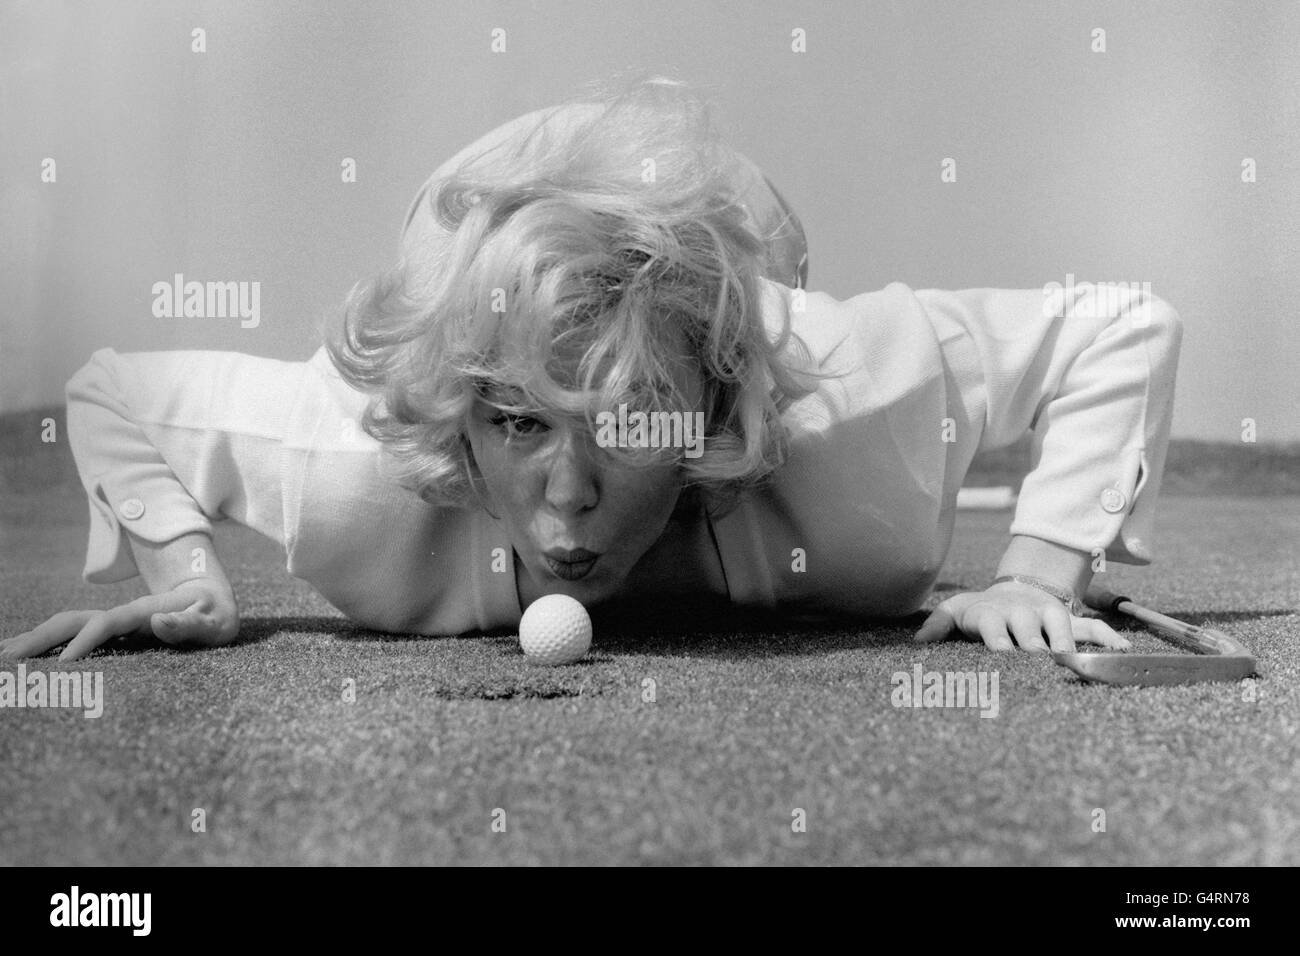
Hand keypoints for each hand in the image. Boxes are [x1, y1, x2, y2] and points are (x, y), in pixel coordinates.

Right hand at [0, 578, 239, 661]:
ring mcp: (116, 622)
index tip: (63, 667)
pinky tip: (30, 658)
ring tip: (4, 656)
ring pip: (69, 626)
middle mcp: (124, 614)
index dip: (86, 642)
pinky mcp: (115, 632)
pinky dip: (50, 644)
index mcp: (145, 611)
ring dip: (37, 638)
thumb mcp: (214, 621)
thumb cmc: (216, 613)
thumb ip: (190, 623)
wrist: (212, 597)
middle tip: (9, 660)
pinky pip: (76, 635)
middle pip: (75, 621)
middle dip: (42, 638)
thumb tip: (158, 622)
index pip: (108, 623)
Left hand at [914, 581, 1129, 653]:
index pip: (995, 628)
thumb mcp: (956, 611)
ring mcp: (1048, 614)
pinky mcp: (1069, 619)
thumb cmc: (980, 611)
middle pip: (1030, 630)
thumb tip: (918, 641)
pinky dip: (1107, 637)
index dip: (1000, 641)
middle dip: (1034, 648)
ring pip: (1062, 625)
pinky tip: (1122, 650)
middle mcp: (1022, 613)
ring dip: (1067, 642)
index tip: (1004, 656)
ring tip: (1072, 662)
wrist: (1013, 590)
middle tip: (1040, 665)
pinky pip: (1092, 627)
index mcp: (993, 615)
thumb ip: (938, 624)